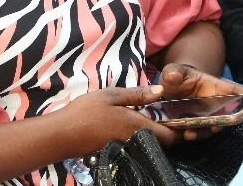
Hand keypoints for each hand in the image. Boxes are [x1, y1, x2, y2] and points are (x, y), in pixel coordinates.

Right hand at [55, 86, 178, 156]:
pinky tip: (129, 126)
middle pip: (162, 143)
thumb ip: (137, 95)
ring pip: (150, 144)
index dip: (179, 129)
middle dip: (167, 131)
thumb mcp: (111, 95)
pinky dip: (140, 137)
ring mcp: (127, 148)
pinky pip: (137, 146)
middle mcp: (137, 142)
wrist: (63, 135)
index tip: (179, 116)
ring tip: (148, 117)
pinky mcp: (118, 152)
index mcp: (139, 127)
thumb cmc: (86, 112)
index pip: (170, 136)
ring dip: (153, 134)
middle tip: (163, 114)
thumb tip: (161, 92)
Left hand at [159, 64, 242, 140]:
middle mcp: (215, 105)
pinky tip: (186, 134)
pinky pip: (198, 133)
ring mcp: (206, 117)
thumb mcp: (174, 71)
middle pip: (228, 114)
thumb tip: (173, 76)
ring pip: (213, 127)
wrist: (168, 92)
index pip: (236, 91)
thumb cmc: (177, 77)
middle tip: (219, 124)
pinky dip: (194, 135)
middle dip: (227, 120)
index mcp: (216, 88)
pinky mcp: (194, 127)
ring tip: (193, 132)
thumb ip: (174, 72)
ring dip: (206, 131)